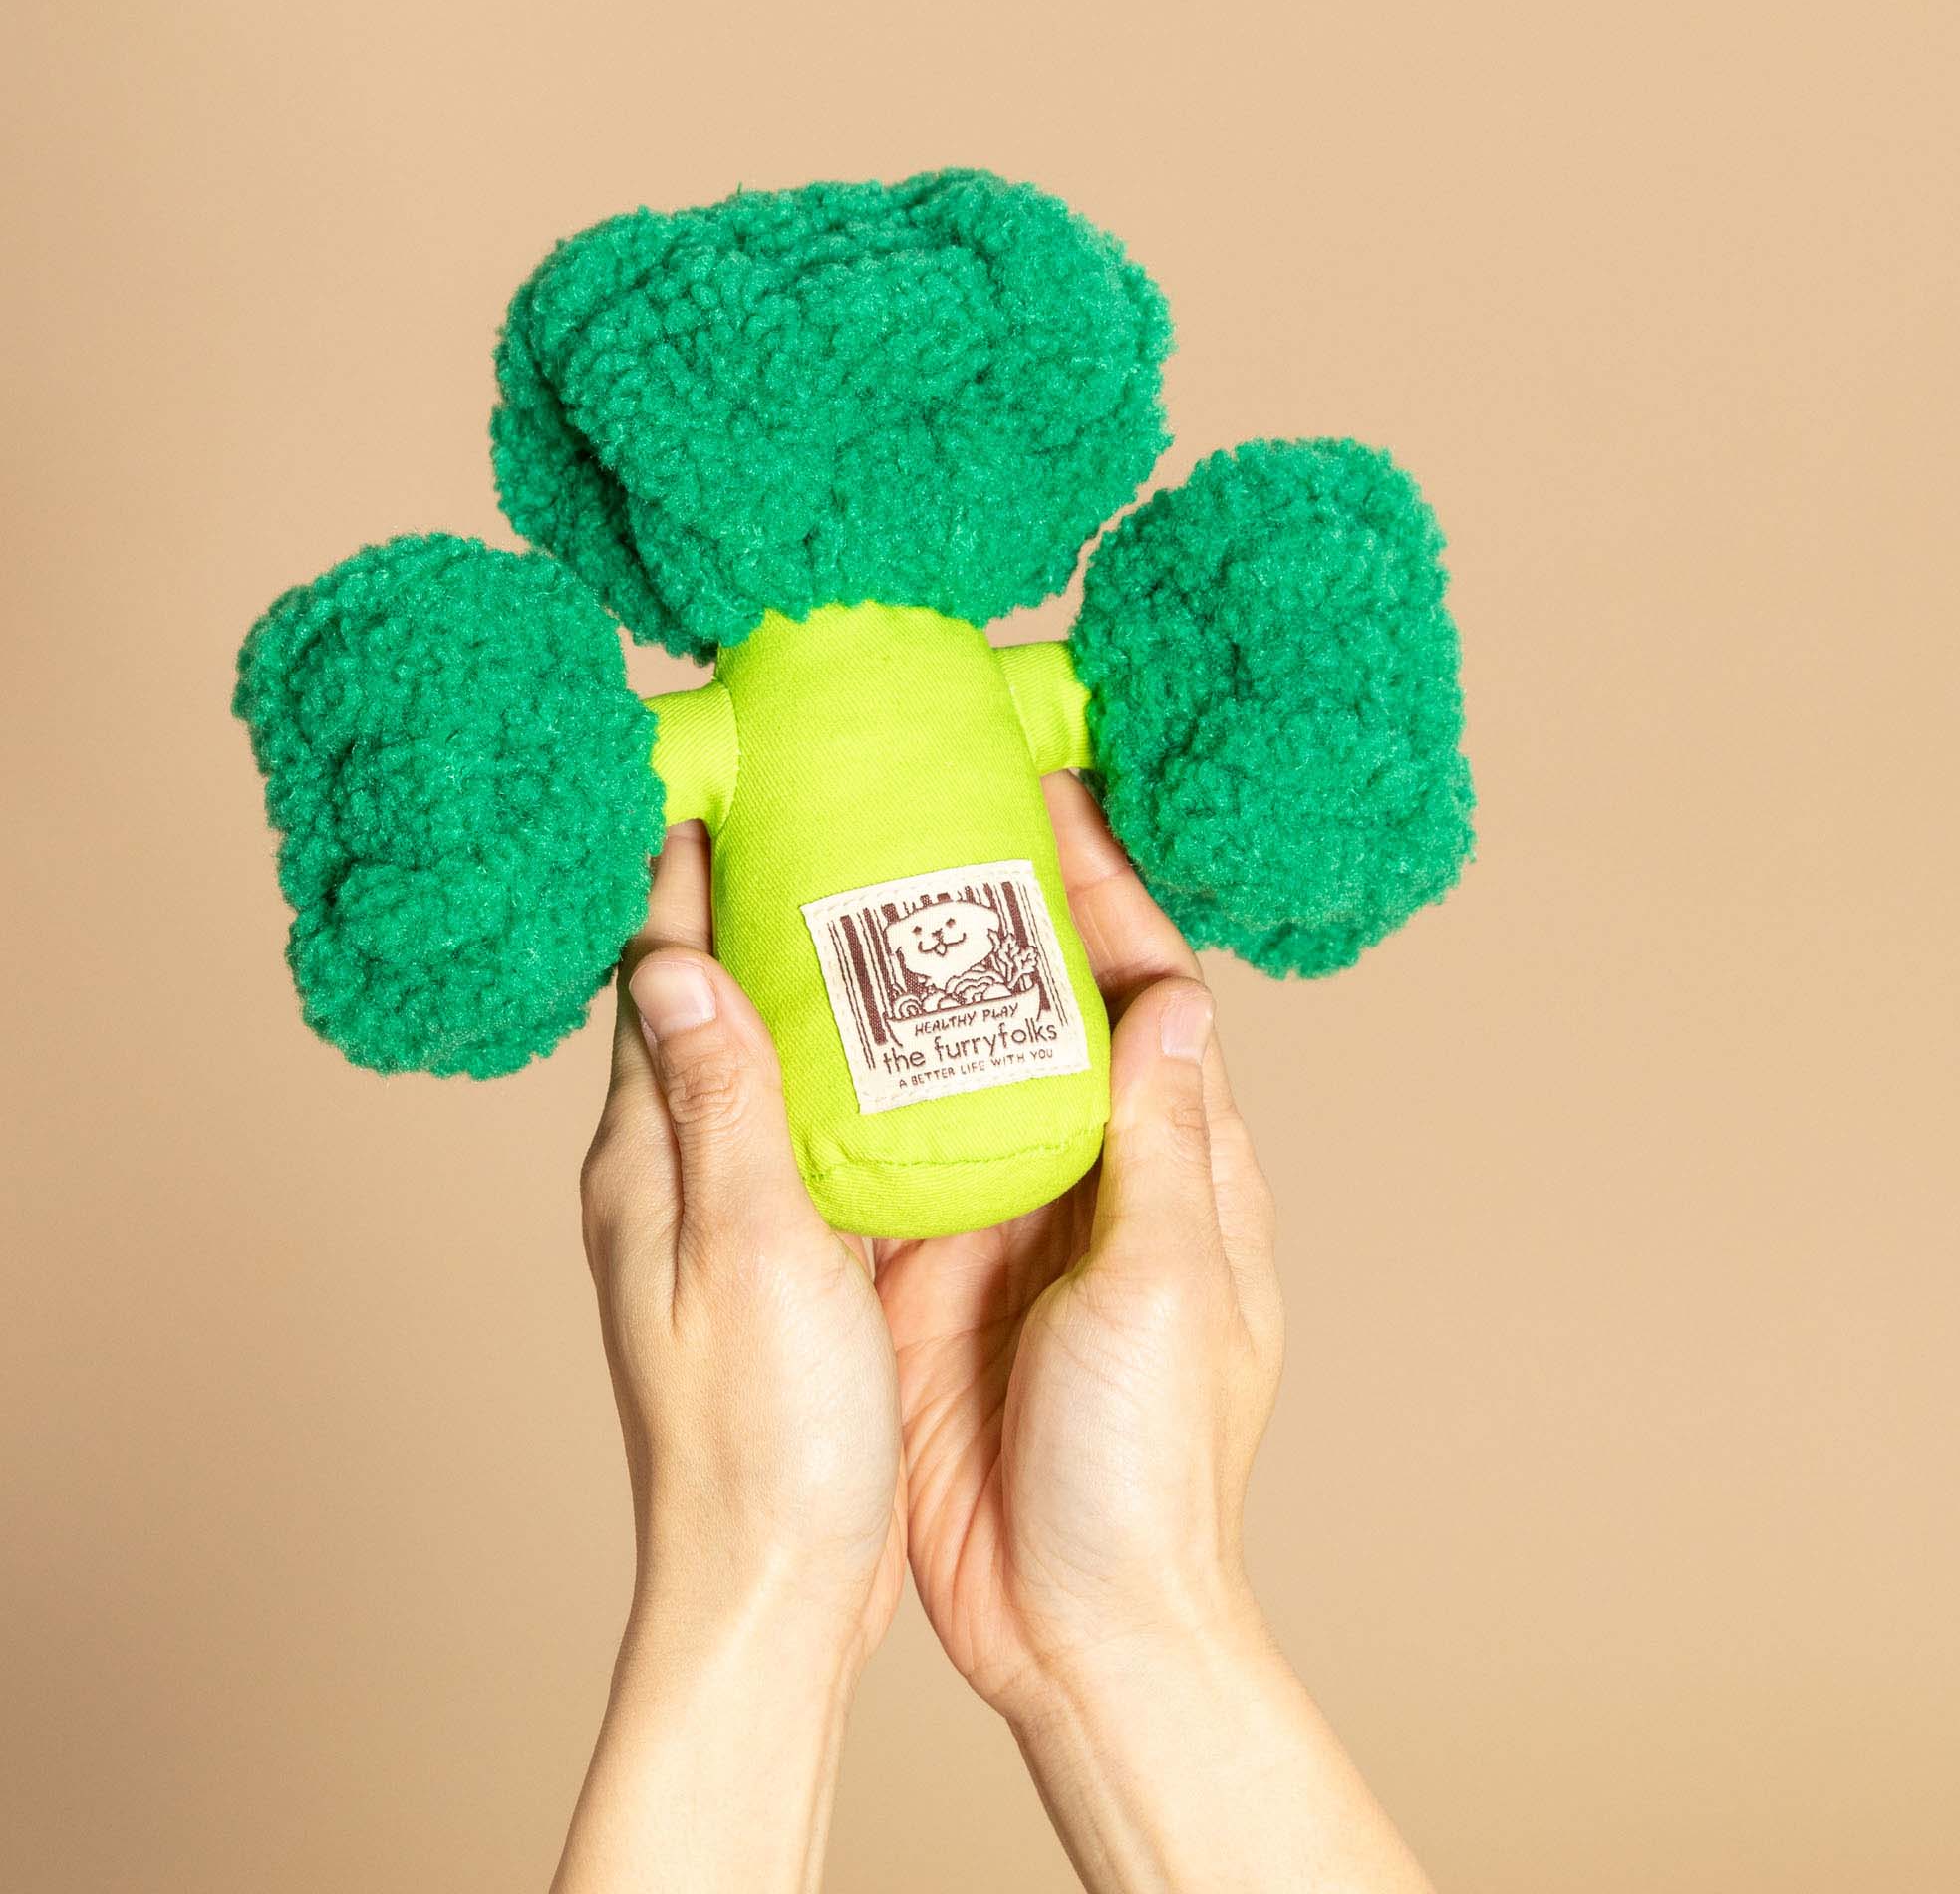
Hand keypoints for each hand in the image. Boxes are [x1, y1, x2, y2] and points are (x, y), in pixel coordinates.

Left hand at [555, 821, 904, 1891]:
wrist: (771, 1595)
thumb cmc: (762, 1445)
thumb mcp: (746, 1257)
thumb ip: (716, 1105)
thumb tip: (666, 957)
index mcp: (649, 1160)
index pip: (653, 971)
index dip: (684, 866)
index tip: (733, 768)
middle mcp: (669, 1175)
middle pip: (703, 997)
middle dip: (750, 896)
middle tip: (830, 807)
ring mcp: (719, 1217)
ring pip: (757, 1055)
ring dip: (800, 972)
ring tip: (878, 890)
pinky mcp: (772, 1256)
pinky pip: (800, 1121)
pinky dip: (840, 1059)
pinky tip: (906, 1042)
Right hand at [876, 775, 1285, 1715]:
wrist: (1076, 1629)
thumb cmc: (1151, 1471)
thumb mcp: (1171, 1292)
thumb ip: (1165, 1144)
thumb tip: (1174, 991)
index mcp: (1179, 1168)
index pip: (1148, 991)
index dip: (1102, 887)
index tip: (1046, 791)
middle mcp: (1095, 1176)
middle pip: (1047, 1006)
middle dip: (996, 907)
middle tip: (920, 809)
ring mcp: (1007, 1220)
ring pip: (961, 1063)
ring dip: (916, 978)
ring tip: (843, 880)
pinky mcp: (927, 1270)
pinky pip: (889, 1148)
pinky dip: (855, 1081)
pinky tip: (796, 1020)